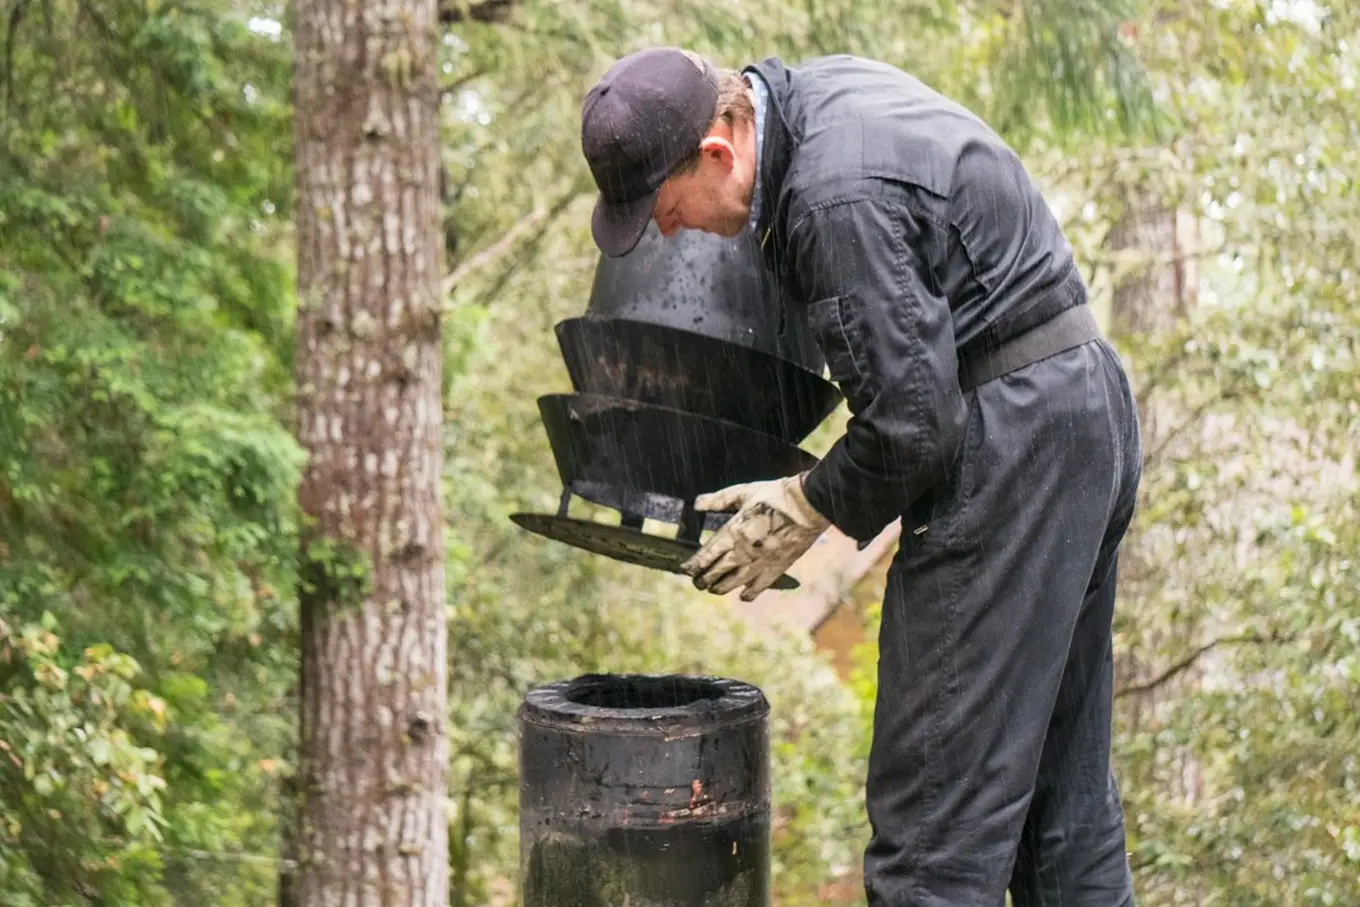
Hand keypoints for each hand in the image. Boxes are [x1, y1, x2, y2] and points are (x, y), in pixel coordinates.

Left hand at [679, 472, 830, 601]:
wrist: (806, 506)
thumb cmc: (774, 495)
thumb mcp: (742, 493)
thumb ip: (717, 500)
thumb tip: (697, 504)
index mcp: (732, 533)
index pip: (705, 556)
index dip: (693, 566)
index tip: (685, 569)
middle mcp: (742, 553)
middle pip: (715, 573)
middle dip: (702, 579)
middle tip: (697, 582)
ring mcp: (758, 563)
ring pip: (732, 584)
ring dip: (719, 588)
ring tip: (712, 588)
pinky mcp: (775, 569)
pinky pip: (757, 588)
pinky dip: (747, 594)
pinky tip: (742, 595)